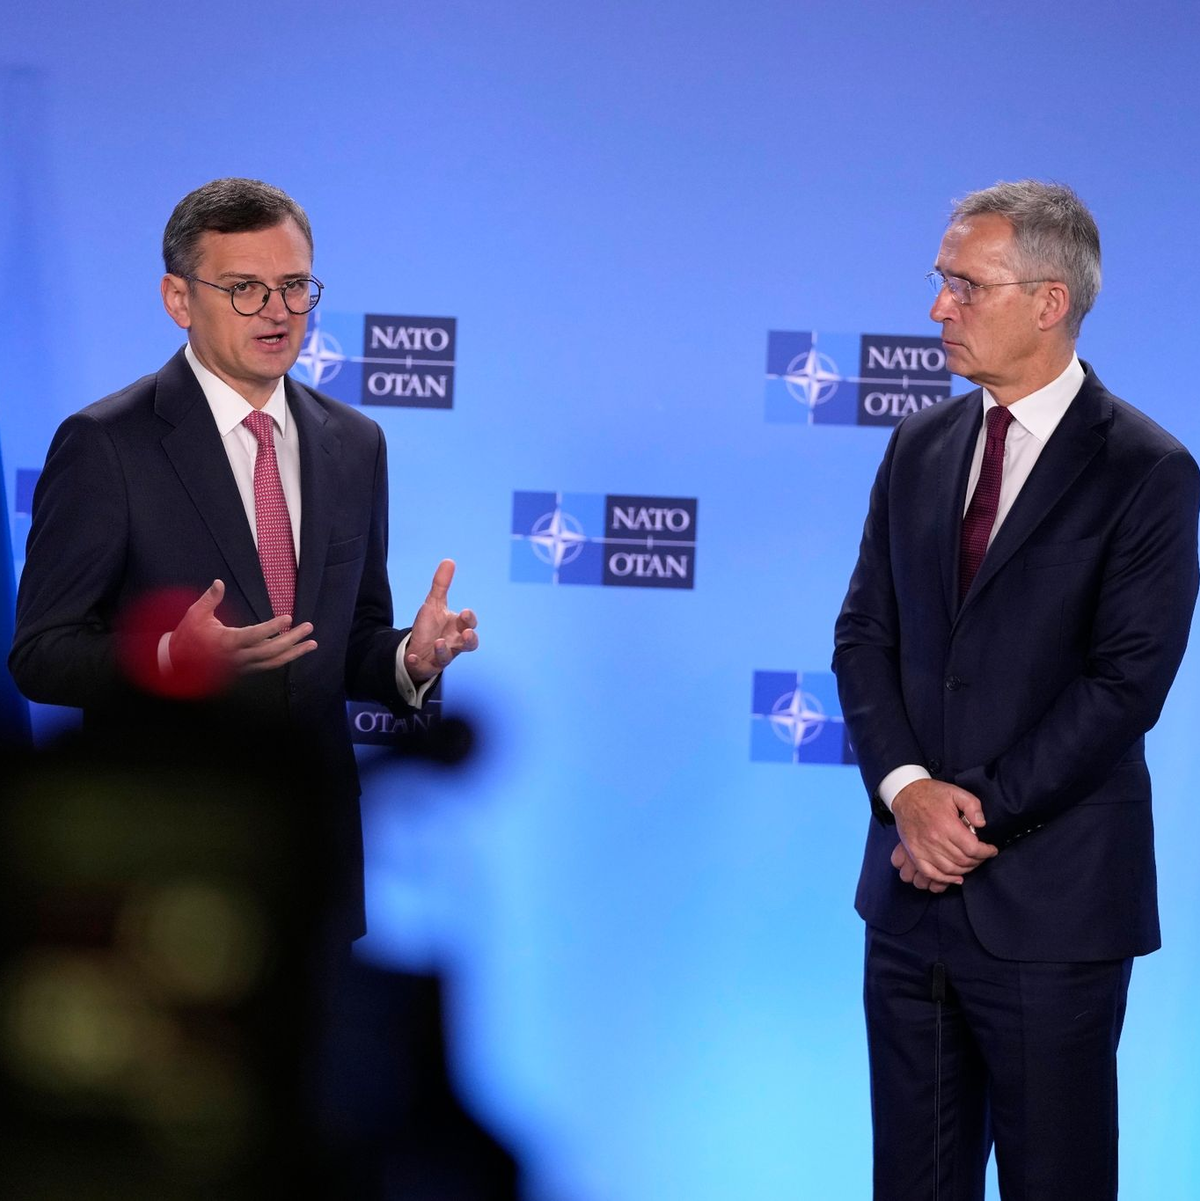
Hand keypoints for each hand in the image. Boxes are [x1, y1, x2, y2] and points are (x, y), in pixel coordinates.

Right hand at [169, 580, 317, 686]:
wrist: (178, 663)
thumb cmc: (187, 635)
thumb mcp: (196, 614)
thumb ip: (210, 599)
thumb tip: (219, 582)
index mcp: (226, 642)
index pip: (254, 636)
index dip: (272, 628)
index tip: (288, 618)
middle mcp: (237, 657)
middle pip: (271, 651)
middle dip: (292, 641)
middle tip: (309, 628)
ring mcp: (242, 666)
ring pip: (273, 662)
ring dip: (294, 653)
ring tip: (312, 643)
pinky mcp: (244, 670)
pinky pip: (268, 665)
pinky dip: (283, 658)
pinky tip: (296, 650)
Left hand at [404, 559, 478, 683]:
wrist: (419, 648)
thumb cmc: (432, 626)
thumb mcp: (434, 604)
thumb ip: (441, 585)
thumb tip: (449, 560)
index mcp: (457, 627)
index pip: (470, 624)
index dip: (470, 619)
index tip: (465, 612)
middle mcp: (454, 643)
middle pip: (469, 644)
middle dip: (470, 640)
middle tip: (466, 634)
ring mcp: (442, 655)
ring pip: (448, 657)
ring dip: (444, 651)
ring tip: (437, 643)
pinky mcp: (428, 666)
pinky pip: (423, 667)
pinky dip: (417, 662)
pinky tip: (411, 656)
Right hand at [891, 778, 996, 886]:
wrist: (906, 794)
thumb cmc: (932, 794)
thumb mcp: (956, 792)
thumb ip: (973, 805)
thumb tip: (981, 824)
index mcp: (946, 825)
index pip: (973, 848)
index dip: (986, 852)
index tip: (992, 850)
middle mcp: (934, 840)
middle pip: (963, 861)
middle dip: (978, 861)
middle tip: (982, 856)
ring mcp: (922, 849)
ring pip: (950, 869)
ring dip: (965, 870)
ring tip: (971, 863)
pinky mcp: (914, 853)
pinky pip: (930, 873)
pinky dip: (945, 879)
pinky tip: (955, 877)